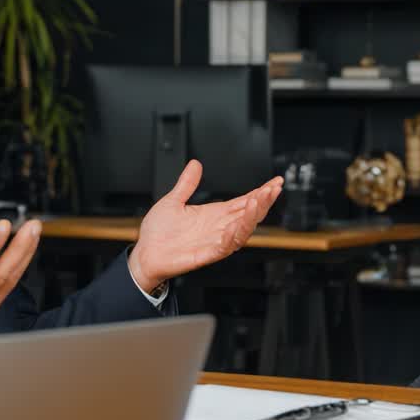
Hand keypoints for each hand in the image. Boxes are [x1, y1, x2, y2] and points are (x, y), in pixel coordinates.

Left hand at [129, 160, 282, 292]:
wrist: (145, 254)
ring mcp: (214, 241)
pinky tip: (237, 225)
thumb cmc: (158, 234)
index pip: (244, 202)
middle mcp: (218, 227)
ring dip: (253, 216)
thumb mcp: (173, 201)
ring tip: (259, 202)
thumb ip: (187, 184)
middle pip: (249, 214)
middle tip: (273, 189)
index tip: (274, 183)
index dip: (261, 193)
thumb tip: (195, 165)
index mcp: (214, 214)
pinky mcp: (206, 254)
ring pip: (242, 230)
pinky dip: (233, 236)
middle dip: (264, 202)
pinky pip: (225, 246)